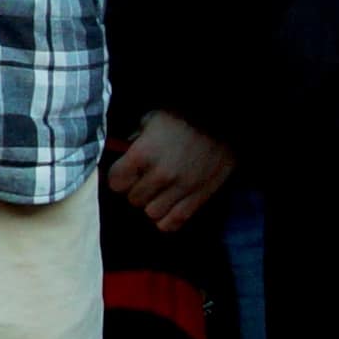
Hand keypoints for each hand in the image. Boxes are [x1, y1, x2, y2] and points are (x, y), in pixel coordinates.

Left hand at [107, 112, 233, 231]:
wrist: (222, 121)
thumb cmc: (182, 117)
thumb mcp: (150, 120)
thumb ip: (135, 140)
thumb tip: (126, 153)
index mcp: (143, 154)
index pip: (116, 182)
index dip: (118, 178)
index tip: (125, 173)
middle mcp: (159, 175)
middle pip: (134, 199)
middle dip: (136, 190)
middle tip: (144, 181)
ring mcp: (181, 188)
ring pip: (152, 213)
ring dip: (152, 204)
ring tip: (158, 194)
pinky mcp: (200, 197)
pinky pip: (175, 221)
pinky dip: (167, 220)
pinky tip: (168, 208)